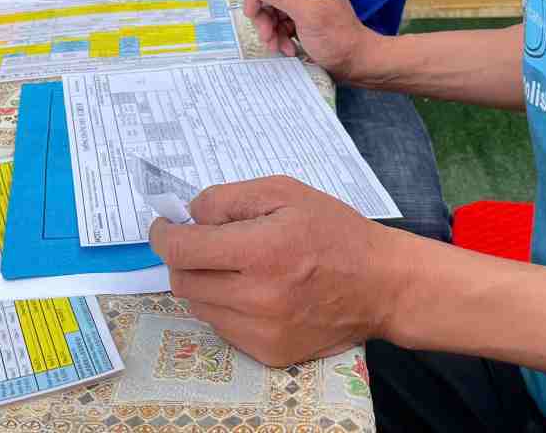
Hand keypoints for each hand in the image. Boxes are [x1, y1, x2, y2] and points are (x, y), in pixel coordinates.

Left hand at [150, 176, 400, 366]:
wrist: (381, 285)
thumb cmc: (334, 231)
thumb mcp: (285, 192)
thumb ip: (230, 198)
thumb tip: (189, 215)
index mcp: (263, 250)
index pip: (183, 250)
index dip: (163, 235)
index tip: (164, 226)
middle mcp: (258, 297)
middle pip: (182, 280)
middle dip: (183, 257)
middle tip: (200, 242)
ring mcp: (262, 332)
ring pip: (198, 307)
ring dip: (202, 282)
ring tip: (233, 265)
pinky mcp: (269, 353)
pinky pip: (223, 328)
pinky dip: (225, 307)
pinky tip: (252, 290)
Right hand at [243, 0, 374, 81]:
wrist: (355, 64)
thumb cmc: (337, 38)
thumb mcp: (307, 15)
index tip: (251, 13)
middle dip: (264, 16)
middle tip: (265, 35)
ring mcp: (302, 4)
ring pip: (271, 12)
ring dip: (270, 31)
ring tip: (276, 46)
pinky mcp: (300, 21)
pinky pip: (278, 25)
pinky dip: (279, 38)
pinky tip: (287, 49)